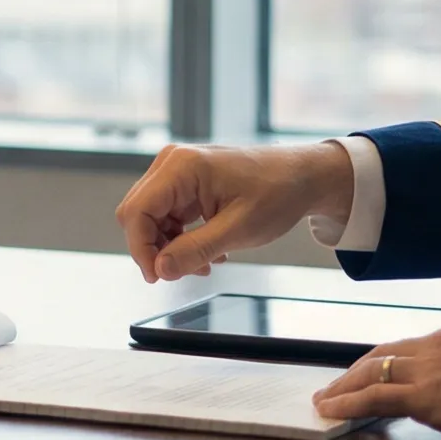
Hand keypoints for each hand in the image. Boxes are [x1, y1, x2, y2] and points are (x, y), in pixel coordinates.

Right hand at [115, 141, 354, 282]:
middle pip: (139, 214)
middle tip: (184, 272)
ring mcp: (177, 171)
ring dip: (170, 246)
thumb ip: (196, 250)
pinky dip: (180, 237)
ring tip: (203, 264)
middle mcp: (172, 163)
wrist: (304, 176)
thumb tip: (161, 269)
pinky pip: (167, 214)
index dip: (141, 249)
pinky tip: (206, 251)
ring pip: (151, 217)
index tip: (158, 276)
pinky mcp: (185, 181)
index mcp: (182, 167)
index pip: (136, 212)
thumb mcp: (239, 230)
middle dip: (156, 249)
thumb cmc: (279, 192)